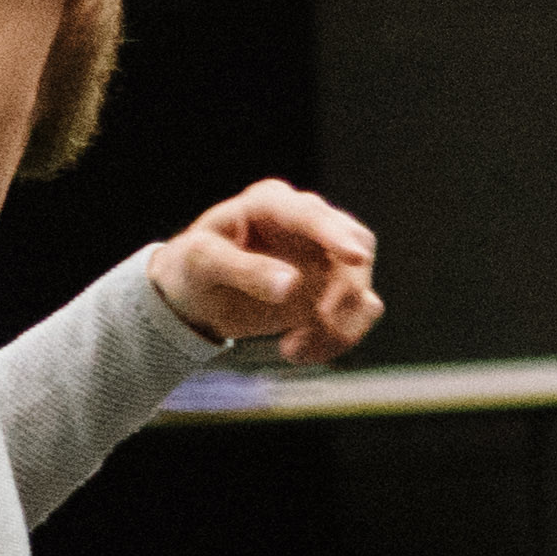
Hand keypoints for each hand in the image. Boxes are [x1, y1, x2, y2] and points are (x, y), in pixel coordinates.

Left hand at [153, 181, 383, 365]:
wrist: (199, 297)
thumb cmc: (195, 267)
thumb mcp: (203, 264)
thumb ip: (244, 271)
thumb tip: (291, 285)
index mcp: (271, 204)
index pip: (311, 215)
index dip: (335, 234)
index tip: (355, 258)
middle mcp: (309, 224)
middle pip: (355, 246)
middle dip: (343, 290)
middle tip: (318, 322)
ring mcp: (328, 256)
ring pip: (361, 287)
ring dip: (338, 325)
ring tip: (291, 350)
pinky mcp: (337, 288)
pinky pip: (360, 312)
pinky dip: (339, 338)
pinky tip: (297, 350)